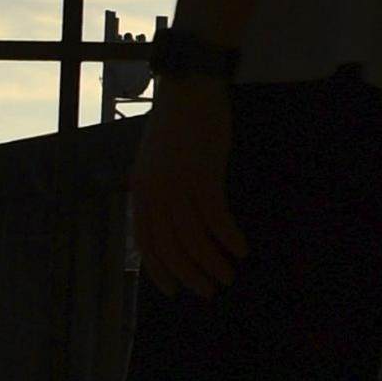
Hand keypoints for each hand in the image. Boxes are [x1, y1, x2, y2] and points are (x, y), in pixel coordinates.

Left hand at [130, 77, 246, 297]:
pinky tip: (241, 249)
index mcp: (140, 190)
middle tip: (209, 290)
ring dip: (212, 261)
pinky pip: (216, 217)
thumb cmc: (175, 126)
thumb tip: (164, 226)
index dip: (160, 269)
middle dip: (190, 273)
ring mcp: (179, 184)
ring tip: (229, 274)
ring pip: (194, 236)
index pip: (146, 241)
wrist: (189, 89)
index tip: (175, 290)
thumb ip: (154, 192)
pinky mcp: (204, 174)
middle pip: (171, 245)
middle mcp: (155, 192)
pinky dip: (228, 237)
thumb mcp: (153, 162)